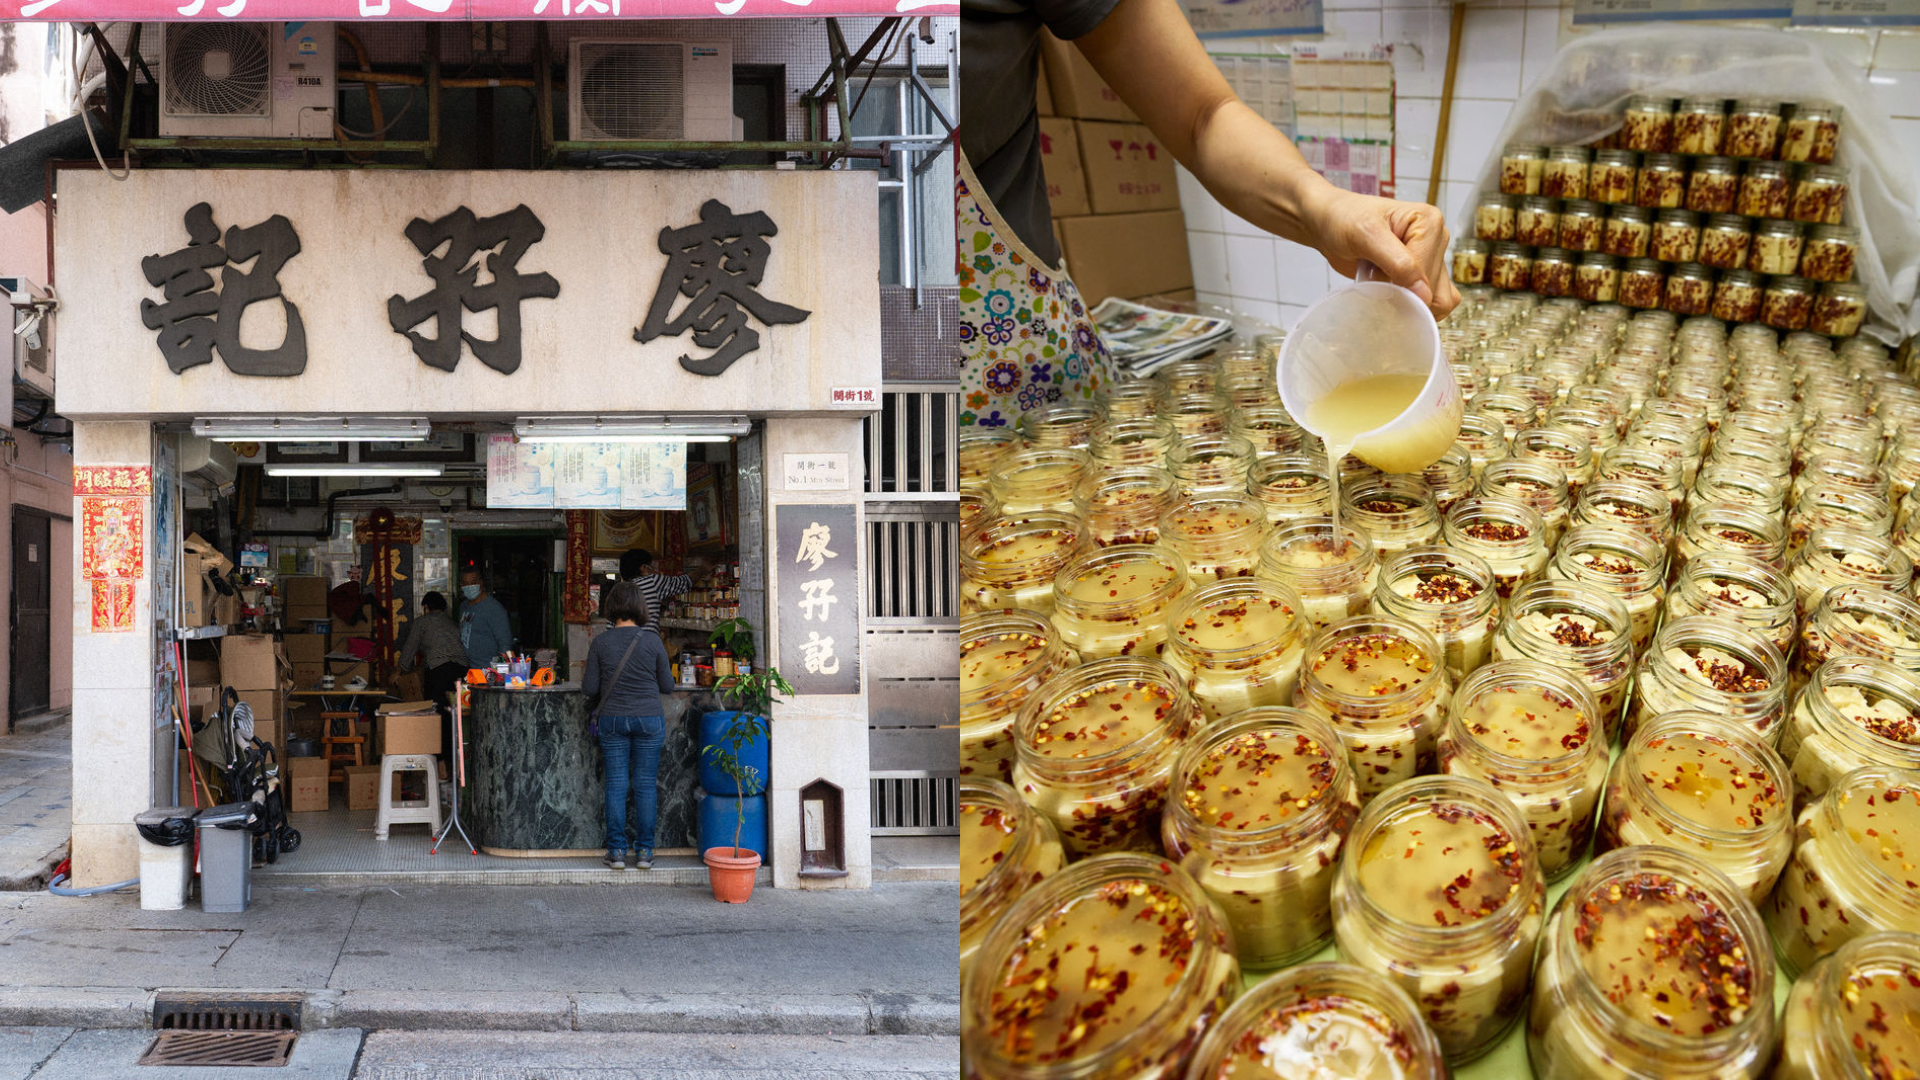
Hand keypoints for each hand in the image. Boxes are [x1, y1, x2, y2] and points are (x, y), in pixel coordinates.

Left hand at [1301, 186, 1460, 319]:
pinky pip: (1431, 301)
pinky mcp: (1422, 273)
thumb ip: (1398, 264)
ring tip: (1381, 284)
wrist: (1330, 223)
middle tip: (1375, 281)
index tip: (1375, 281)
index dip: (1404, 286)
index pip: (1428, 272)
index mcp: (1430, 222)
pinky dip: (1413, 306)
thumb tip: (1425, 295)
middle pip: (1436, 290)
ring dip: (1410, 303)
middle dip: (1406, 295)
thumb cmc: (1344, 220)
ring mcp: (1431, 258)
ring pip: (1438, 300)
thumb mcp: (1367, 236)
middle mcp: (1437, 239)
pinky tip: (1390, 294)